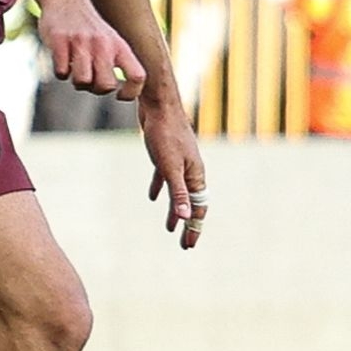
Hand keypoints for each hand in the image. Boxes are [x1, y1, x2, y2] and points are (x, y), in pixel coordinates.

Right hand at [38, 0, 144, 97]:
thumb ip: (116, 64)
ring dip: (77, 82)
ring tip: (75, 70)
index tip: (119, 95)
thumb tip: (116, 91)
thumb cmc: (89, 27)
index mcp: (120, 46)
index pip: (138, 76)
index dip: (131, 93)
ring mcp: (81, 43)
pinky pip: (61, 72)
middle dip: (96, 89)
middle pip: (106, 85)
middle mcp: (103, 45)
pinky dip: (61, 72)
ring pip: (82, 81)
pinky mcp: (60, 42)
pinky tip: (62, 61)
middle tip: (90, 80)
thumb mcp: (110, 41)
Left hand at [143, 92, 205, 249]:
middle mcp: (190, 171)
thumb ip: (178, 191)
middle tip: (184, 243)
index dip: (194, 227)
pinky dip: (160, 189)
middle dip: (187, 224)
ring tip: (170, 227)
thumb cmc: (165, 135)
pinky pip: (165, 179)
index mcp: (195, 176)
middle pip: (190, 203)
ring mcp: (178, 163)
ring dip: (175, 210)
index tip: (189, 244)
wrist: (158, 106)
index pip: (197, 208)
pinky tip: (153, 198)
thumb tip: (186, 216)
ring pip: (178, 193)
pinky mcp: (165, 155)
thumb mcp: (169, 166)